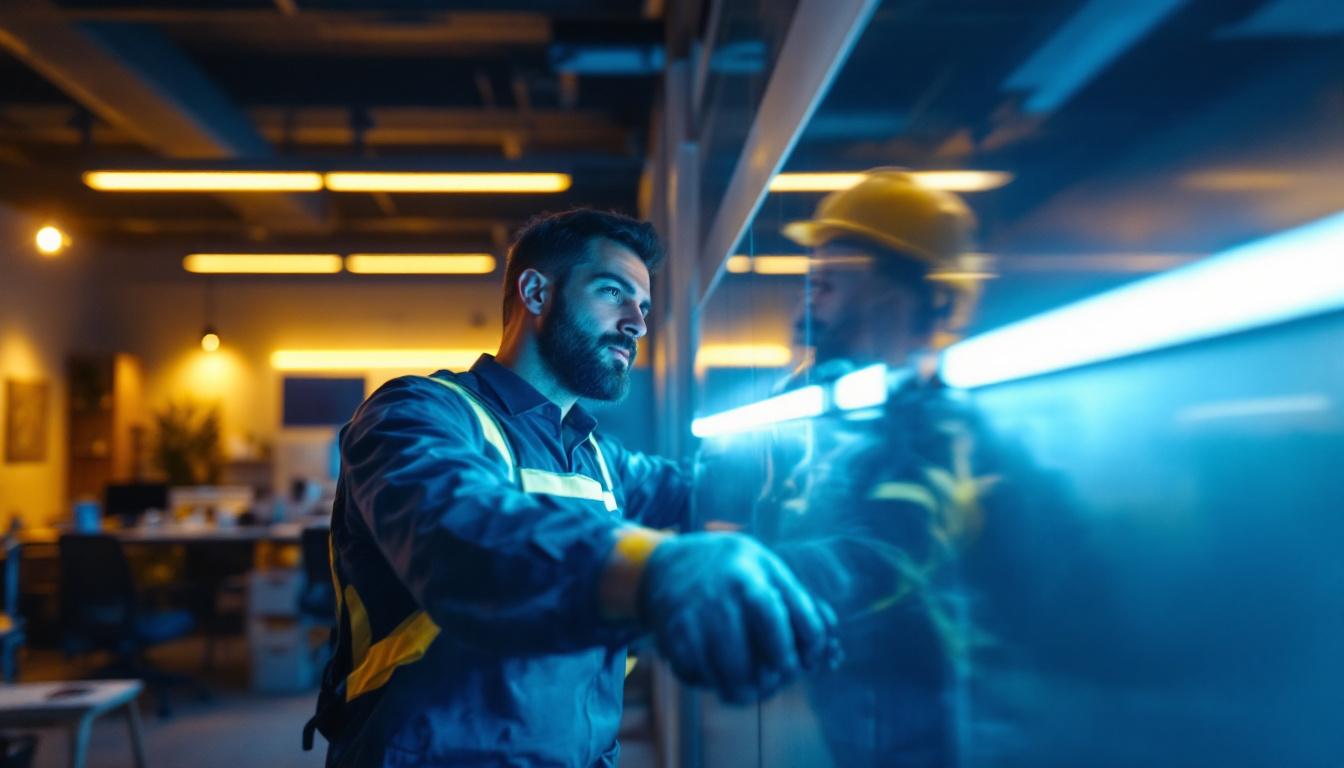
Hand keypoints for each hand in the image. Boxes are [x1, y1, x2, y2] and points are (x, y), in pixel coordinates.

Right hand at [640, 532, 839, 703]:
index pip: (792, 624)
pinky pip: (701, 678)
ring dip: (748, 690)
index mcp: (751, 577)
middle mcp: (722, 599)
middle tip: (778, 678)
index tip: (807, 657)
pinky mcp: (673, 641)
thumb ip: (799, 602)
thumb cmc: (730, 569)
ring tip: (751, 687)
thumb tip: (829, 650)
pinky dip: (713, 684)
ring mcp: (695, 621)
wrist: (664, 565)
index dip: (808, 648)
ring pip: (733, 677)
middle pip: (765, 659)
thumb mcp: (766, 567)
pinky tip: (718, 673)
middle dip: (778, 677)